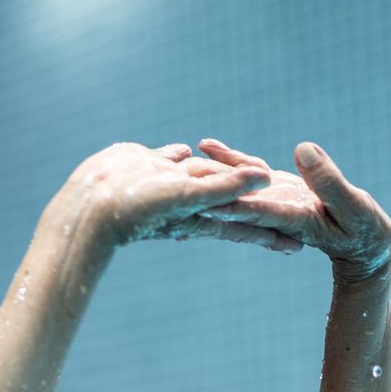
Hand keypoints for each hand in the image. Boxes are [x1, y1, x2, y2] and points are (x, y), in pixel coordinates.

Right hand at [63, 142, 297, 252]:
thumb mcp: (187, 197)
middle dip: (254, 203)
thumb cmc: (138, 206)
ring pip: (203, 175)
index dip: (273, 232)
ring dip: (220, 174)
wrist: (89, 204)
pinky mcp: (149, 165)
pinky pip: (174, 158)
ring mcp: (169, 182)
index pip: (248, 223)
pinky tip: (191, 148)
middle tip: (278, 207)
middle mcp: (189, 200)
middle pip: (231, 200)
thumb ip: (226, 188)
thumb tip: (266, 180)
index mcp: (204, 214)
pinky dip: (184, 154)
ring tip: (233, 175)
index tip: (300, 243)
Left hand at [193, 138, 390, 278]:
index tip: (206, 201)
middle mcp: (274, 211)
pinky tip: (206, 144)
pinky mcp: (274, 186)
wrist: (362, 240)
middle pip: (235, 203)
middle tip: (172, 190)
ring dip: (208, 174)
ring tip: (178, 160)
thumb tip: (303, 149)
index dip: (231, 207)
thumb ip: (329, 182)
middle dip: (205, 197)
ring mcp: (271, 199)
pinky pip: (246, 170)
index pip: (257, 213)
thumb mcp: (354, 207)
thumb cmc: (365, 230)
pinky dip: (227, 158)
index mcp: (291, 220)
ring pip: (235, 185)